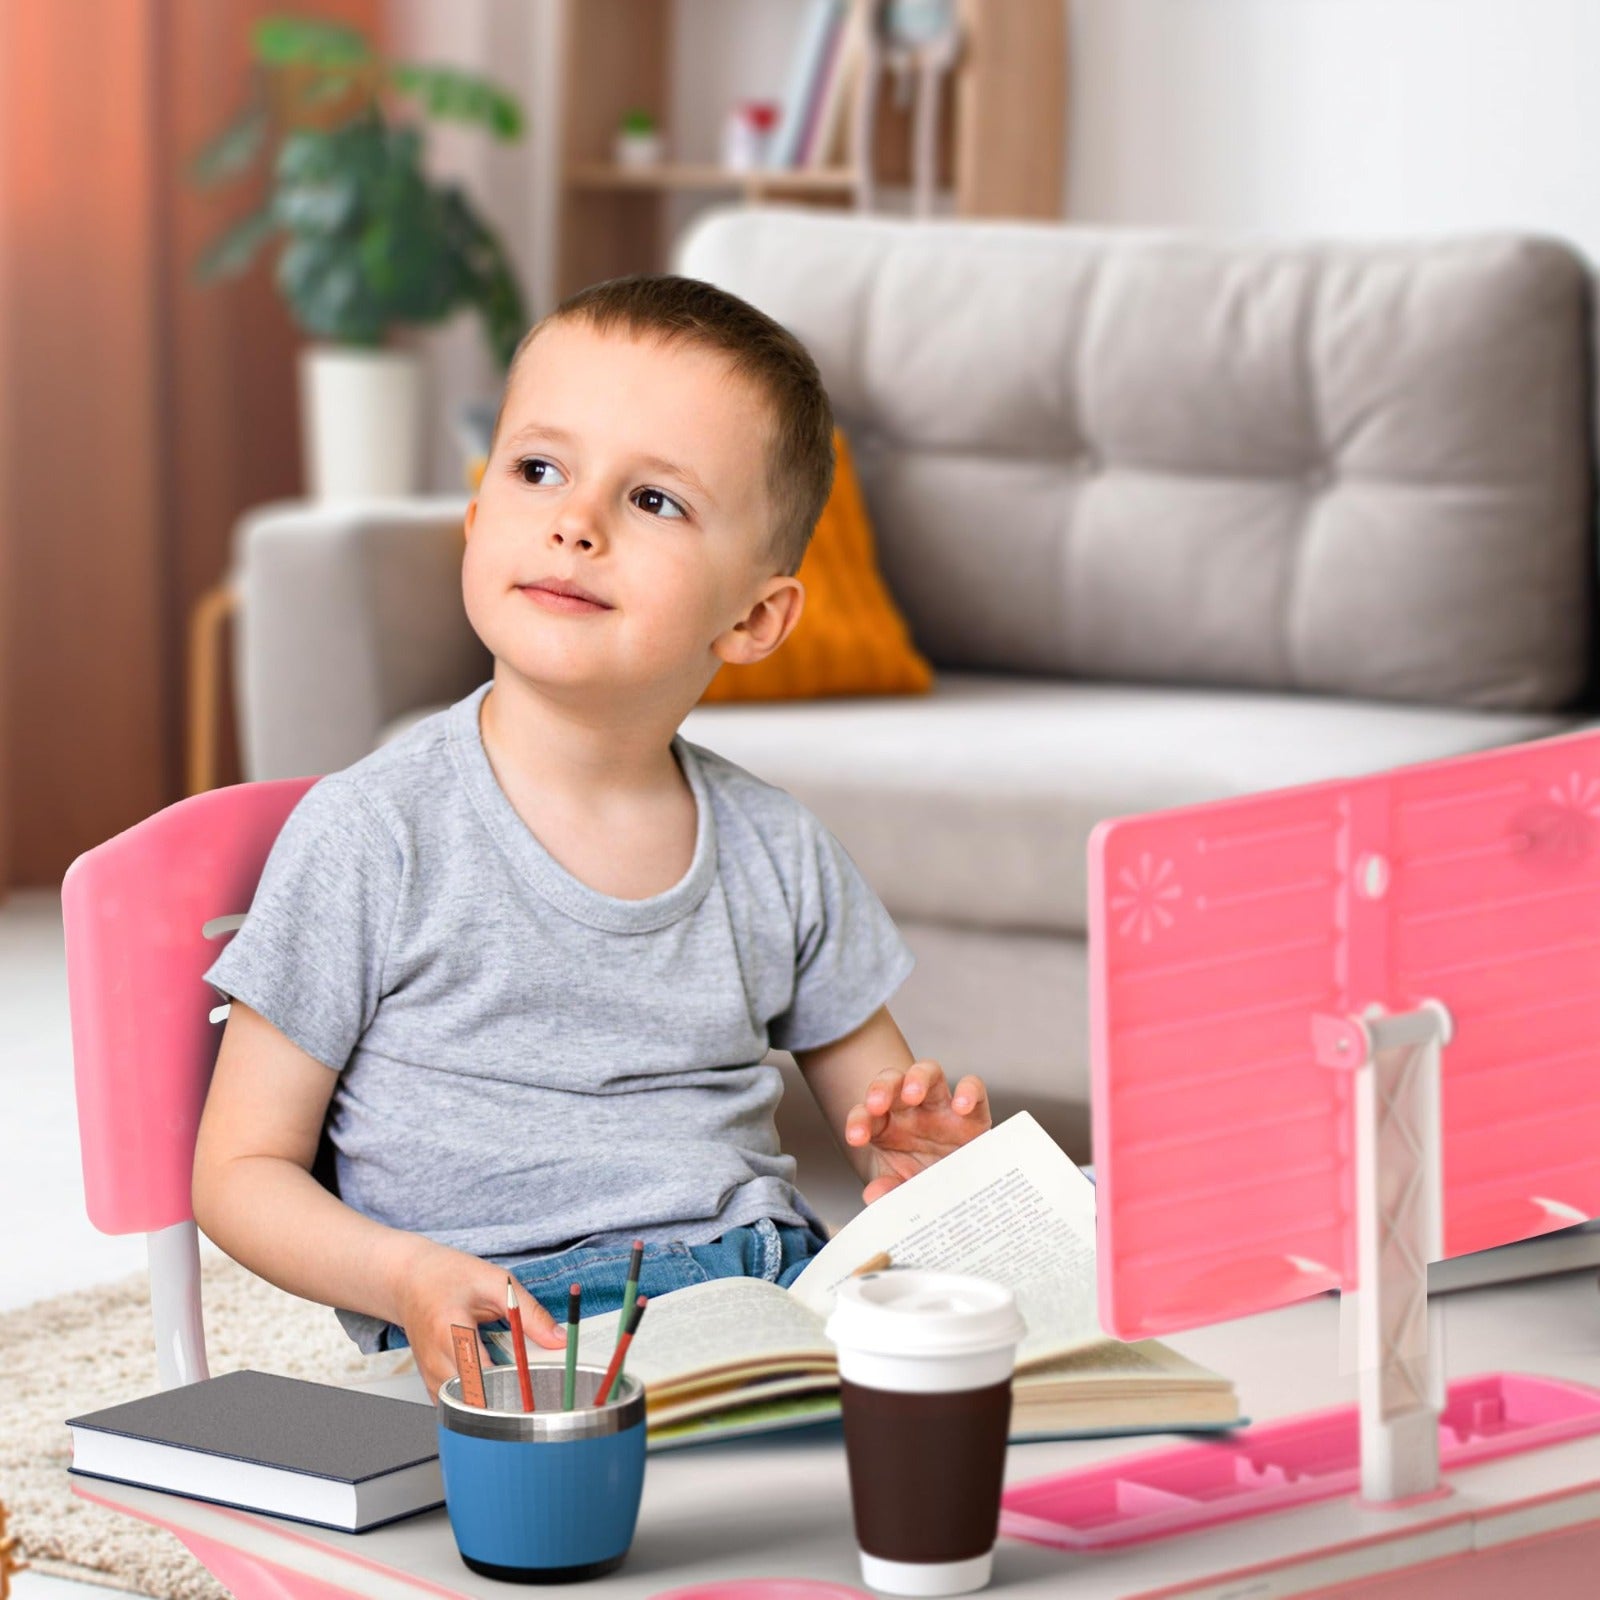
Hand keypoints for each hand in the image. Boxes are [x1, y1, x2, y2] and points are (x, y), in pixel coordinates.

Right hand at [392, 1239, 564, 1403]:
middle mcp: (435, 1359)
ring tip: (514, 1386)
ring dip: (493, 1402)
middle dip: (507, 1399)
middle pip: (475, 1399)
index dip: (512, 1387)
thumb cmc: (448, 1276)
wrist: (410, 1279)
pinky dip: (478, 1402)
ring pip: (466, 1409)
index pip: (482, 1374)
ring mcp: (430, 1376)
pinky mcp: (431, 1385)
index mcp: (450, 1329)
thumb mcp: (496, 1282)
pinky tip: (493, 1387)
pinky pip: (457, 1406)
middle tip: (533, 1389)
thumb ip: (529, 1312)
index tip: (538, 1388)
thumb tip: (558, 1339)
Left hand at [844, 1060, 990, 1204]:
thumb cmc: (923, 1183)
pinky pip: (973, 1087)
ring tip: (913, 1095)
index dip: (859, 1121)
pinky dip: (968, 1091)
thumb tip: (874, 1195)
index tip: (857, 1138)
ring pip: (928, 1072)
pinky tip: (961, 1106)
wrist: (958, 1194)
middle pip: (892, 1081)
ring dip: (918, 1078)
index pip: (866, 1113)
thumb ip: (887, 1191)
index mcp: (886, 1126)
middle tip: (877, 1105)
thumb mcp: (902, 1189)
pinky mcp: (973, 1113)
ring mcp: (942, 1107)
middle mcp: (912, 1110)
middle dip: (881, 1088)